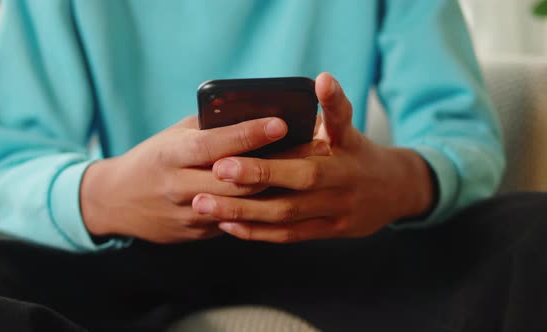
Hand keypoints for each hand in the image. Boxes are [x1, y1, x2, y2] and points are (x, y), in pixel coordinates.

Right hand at [81, 116, 331, 243]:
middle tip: (314, 150)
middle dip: (278, 165)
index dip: (249, 134)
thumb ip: (207, 129)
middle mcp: (179, 185)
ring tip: (307, 171)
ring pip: (242, 205)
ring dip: (277, 188)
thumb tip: (250, 114)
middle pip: (238, 180)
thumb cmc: (152, 159)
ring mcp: (188, 214)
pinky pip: (235, 222)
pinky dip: (260, 208)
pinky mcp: (196, 233)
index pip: (215, 144)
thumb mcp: (172, 137)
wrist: (117, 201)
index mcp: (171, 154)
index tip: (282, 123)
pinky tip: (284, 194)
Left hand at [191, 73, 434, 242]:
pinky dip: (257, 232)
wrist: (395, 191)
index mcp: (344, 152)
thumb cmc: (358, 152)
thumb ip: (334, 107)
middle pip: (296, 186)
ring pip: (286, 216)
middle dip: (253, 180)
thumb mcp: (350, 127)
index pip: (316, 145)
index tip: (231, 155)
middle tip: (214, 173)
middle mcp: (342, 184)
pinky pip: (289, 236)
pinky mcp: (329, 231)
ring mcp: (336, 211)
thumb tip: (320, 79)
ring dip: (244, 212)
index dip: (275, 155)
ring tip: (205, 205)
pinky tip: (228, 225)